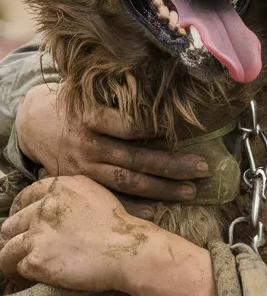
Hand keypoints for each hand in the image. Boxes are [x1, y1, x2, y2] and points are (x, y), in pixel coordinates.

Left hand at [0, 175, 154, 291]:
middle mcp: (43, 208)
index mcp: (57, 189)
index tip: (21, 222)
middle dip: (11, 237)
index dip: (18, 211)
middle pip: (10, 224)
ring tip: (15, 268)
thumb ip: (71, 193)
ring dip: (9, 259)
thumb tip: (57, 202)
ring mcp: (38, 235)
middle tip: (18, 248)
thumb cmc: (120, 225)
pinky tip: (26, 279)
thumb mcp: (95, 193)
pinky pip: (17, 268)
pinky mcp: (38, 260)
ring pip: (6, 248)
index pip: (24, 197)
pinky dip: (20, 274)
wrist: (128, 249)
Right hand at [16, 84, 208, 200]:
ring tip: (191, 191)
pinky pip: (109, 199)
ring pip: (126, 182)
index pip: (128, 125)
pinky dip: (133, 207)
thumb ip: (118, 89)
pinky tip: (157, 210)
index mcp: (90, 116)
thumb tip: (162, 85)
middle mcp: (87, 144)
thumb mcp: (88, 88)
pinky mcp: (81, 184)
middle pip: (135, 158)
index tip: (186, 130)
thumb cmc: (73, 103)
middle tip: (202, 168)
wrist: (34, 124)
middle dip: (171, 165)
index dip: (157, 129)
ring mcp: (83, 168)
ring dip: (161, 189)